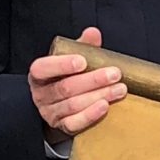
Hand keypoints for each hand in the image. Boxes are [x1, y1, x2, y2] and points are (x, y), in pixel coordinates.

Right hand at [28, 27, 126, 142]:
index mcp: (40, 74)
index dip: (62, 64)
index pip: (43, 68)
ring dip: (99, 96)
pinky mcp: (61, 126)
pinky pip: (74, 123)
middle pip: (65, 88)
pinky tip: (105, 106)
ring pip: (73, 105)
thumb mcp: (71, 59)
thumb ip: (82, 46)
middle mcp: (41, 94)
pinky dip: (90, 115)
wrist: (62, 104)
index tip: (83, 61)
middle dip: (93, 80)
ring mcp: (50, 112)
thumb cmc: (68, 77)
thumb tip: (93, 33)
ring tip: (120, 89)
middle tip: (115, 74)